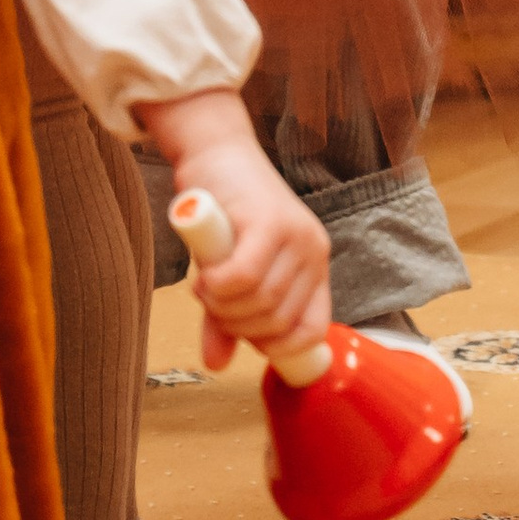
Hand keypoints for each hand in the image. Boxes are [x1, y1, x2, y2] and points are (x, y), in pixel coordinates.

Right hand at [136, 90, 331, 372]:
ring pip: (260, 302)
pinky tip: (204, 275)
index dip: (275, 347)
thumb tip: (216, 364)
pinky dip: (216, 287)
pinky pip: (242, 278)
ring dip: (222, 305)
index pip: (312, 330)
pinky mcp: (269, 221)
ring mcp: (296, 235)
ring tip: (206, 283)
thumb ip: (227, 319)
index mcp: (314, 267)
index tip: (242, 337)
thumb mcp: (231, 273)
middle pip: (277, 323)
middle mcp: (314, 251)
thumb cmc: (227, 216)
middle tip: (213, 301)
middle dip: (236, 324)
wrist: (216, 154)